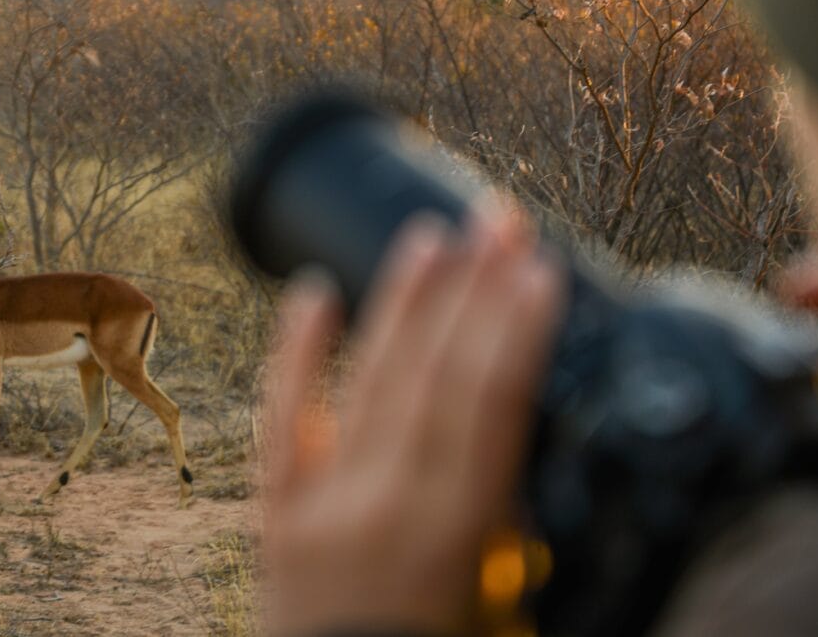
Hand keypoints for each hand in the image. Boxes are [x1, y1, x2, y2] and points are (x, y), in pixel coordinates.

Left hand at [261, 206, 562, 635]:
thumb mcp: (500, 597)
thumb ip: (509, 518)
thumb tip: (528, 427)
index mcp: (457, 535)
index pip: (491, 409)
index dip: (516, 333)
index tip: (541, 269)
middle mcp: (387, 507)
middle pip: (435, 377)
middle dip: (473, 292)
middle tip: (498, 221)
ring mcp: (324, 505)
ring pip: (370, 383)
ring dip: (404, 303)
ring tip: (432, 236)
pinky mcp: (277, 513)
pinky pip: (283, 420)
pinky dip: (296, 353)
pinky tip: (313, 291)